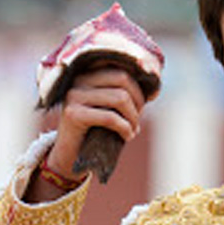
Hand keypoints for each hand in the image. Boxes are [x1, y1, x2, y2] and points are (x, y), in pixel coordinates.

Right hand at [29, 64, 145, 201]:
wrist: (70, 155)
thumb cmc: (96, 130)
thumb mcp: (111, 108)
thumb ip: (125, 94)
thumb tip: (153, 90)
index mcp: (88, 73)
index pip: (121, 69)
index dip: (140, 86)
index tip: (149, 100)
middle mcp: (79, 79)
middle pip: (122, 79)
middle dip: (138, 101)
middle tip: (137, 119)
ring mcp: (74, 95)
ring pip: (120, 98)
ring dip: (133, 118)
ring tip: (133, 130)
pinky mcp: (73, 114)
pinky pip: (110, 117)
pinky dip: (125, 128)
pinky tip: (127, 136)